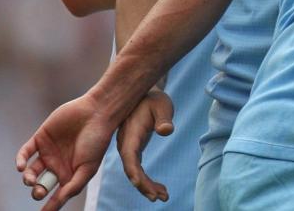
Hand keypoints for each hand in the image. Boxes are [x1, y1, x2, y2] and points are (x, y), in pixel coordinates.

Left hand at [15, 95, 116, 210]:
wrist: (97, 113)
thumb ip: (73, 186)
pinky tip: (20, 167)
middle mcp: (57, 165)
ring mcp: (48, 152)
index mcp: (69, 174)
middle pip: (40, 185)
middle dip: (37, 191)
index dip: (49, 205)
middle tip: (39, 191)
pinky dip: (20, 160)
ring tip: (30, 180)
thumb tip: (58, 203)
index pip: (56, 194)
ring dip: (27, 178)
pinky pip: (25, 152)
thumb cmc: (97, 141)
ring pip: (30, 171)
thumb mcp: (88, 168)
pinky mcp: (40, 138)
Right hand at [117, 88, 174, 202]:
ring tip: (164, 196)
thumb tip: (166, 130)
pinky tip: (161, 189)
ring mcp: (129, 149)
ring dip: (147, 186)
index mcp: (130, 135)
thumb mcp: (161, 105)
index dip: (135, 173)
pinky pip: (139, 169)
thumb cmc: (154, 99)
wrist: (144, 95)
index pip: (130, 158)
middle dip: (143, 185)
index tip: (143, 186)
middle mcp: (126, 145)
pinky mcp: (135, 150)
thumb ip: (164, 118)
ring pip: (135, 173)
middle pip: (132, 170)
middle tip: (158, 197)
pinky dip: (148, 180)